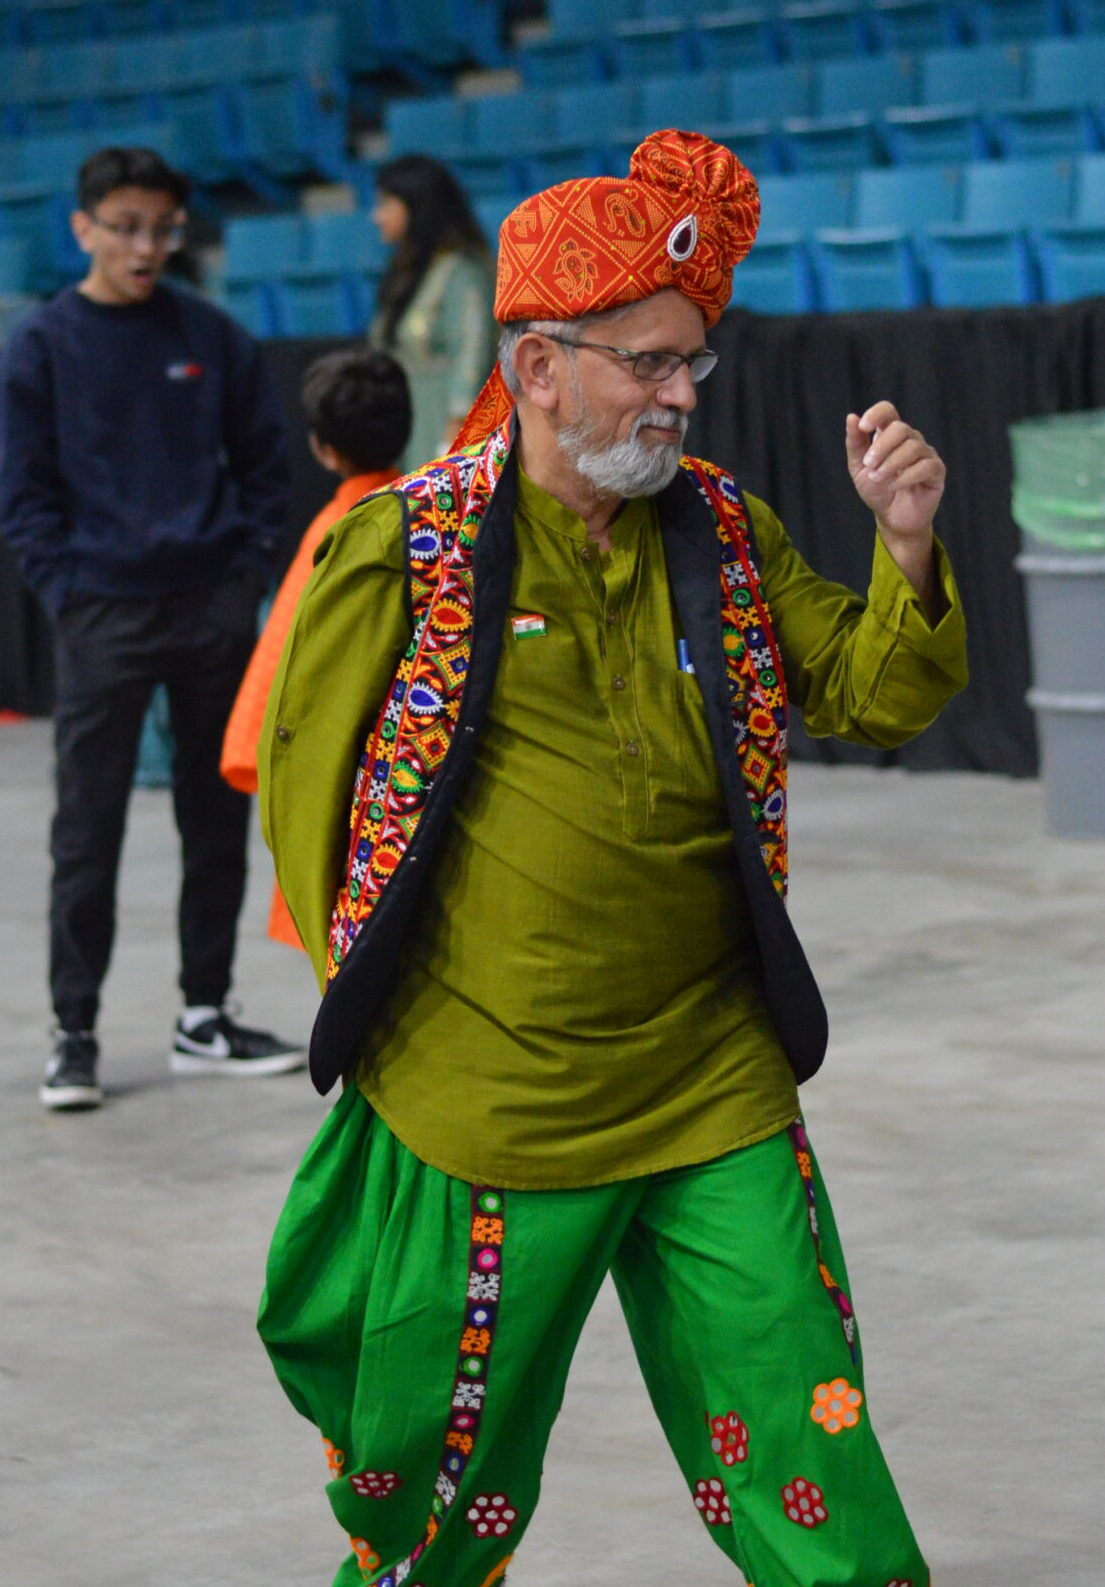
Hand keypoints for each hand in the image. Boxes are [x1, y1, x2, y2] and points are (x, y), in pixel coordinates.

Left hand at [845, 401, 945, 540]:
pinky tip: (893, 486)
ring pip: (913, 447)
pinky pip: (925, 466)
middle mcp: (910, 440)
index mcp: (889, 435)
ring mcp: (926, 454)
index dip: (877, 414)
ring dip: (891, 463)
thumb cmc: (877, 490)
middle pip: (901, 428)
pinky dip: (906, 476)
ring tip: (878, 478)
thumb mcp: (858, 468)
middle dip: (882, 446)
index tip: (863, 427)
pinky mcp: (937, 471)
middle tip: (869, 465)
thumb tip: (851, 417)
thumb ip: (855, 443)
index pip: (888, 411)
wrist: (891, 518)